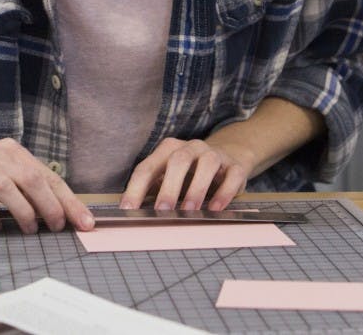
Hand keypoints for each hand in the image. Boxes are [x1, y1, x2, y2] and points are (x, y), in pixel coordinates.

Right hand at [0, 136, 95, 234]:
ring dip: (25, 212)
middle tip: (59, 227)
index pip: (47, 176)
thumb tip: (58, 206)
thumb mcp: (0, 164)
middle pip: (31, 179)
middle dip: (52, 206)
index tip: (85, 221)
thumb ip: (25, 179)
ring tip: (32, 230)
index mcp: (10, 153)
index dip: (69, 200)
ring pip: (7, 189)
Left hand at [119, 137, 248, 211]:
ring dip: (196, 188)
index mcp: (168, 150)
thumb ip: (154, 192)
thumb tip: (134, 215)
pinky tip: (215, 208)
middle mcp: (190, 147)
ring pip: (206, 164)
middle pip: (178, 161)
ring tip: (189, 211)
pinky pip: (231, 176)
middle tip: (161, 210)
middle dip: (168, 187)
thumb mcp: (170, 179)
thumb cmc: (190, 174)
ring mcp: (214, 154)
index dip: (136, 188)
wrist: (227, 158)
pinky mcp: (235, 166)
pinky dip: (224, 192)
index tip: (128, 209)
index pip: (148, 167)